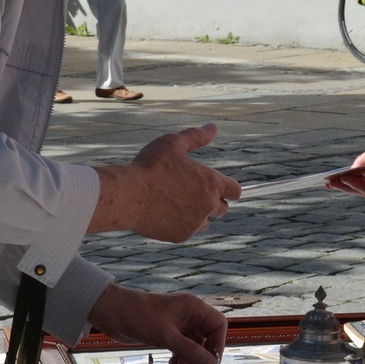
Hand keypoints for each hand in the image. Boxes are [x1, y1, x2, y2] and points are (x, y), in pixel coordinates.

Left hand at [88, 283, 228, 363]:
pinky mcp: (166, 331)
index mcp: (193, 307)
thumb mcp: (166, 336)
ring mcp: (177, 322)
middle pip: (208, 335)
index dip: (218, 344)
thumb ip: (190, 351)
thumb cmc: (138, 316)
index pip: (218, 325)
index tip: (212, 362)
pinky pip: (181, 345)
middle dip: (203, 353)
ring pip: (194, 342)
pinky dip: (180, 355)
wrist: (112, 312)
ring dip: (190, 357)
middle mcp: (188, 313)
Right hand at [91, 124, 240, 241]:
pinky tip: (164, 213)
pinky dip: (180, 224)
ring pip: (205, 222)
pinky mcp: (180, 236)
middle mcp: (208, 205)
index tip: (220, 187)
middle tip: (191, 192)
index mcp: (211, 183)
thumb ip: (196, 136)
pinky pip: (187, 231)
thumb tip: (213, 127)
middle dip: (212, 201)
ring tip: (175, 202)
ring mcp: (195, 223)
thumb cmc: (150, 166)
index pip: (236, 191)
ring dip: (197, 215)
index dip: (229, 188)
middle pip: (222, 209)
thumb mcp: (173, 143)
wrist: (128, 196)